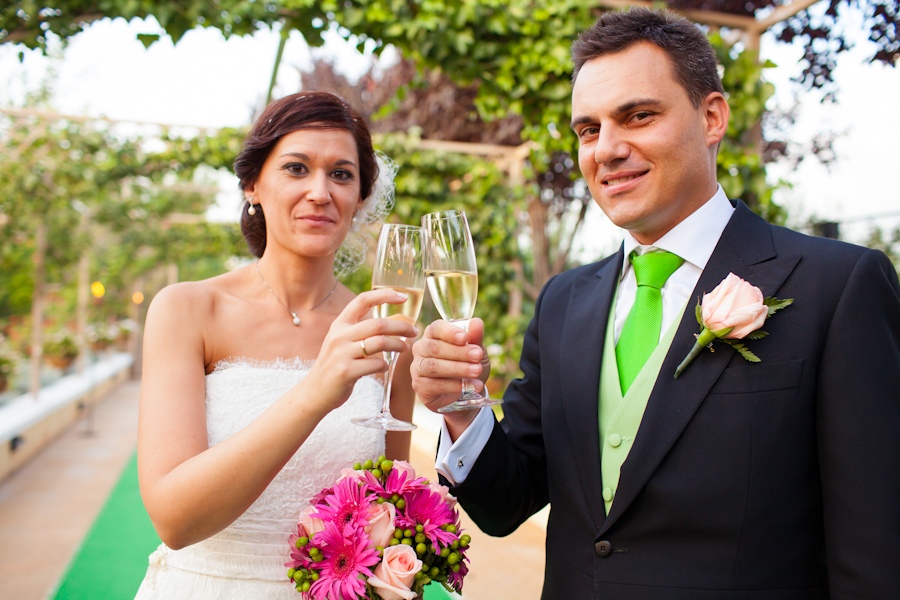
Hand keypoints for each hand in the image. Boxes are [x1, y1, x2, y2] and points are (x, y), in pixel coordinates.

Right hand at [306, 288, 417, 412]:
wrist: (315, 391)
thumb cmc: (335, 364)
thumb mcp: (341, 341)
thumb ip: (360, 330)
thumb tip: (394, 322)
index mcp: (340, 324)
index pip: (362, 300)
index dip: (384, 295)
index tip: (403, 297)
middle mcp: (339, 336)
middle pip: (378, 324)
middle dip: (401, 327)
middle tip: (414, 331)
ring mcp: (341, 354)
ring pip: (379, 343)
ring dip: (398, 345)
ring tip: (405, 348)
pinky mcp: (346, 372)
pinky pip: (375, 364)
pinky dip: (385, 365)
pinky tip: (385, 366)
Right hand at [412, 317, 490, 427]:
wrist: (466, 392)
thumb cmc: (468, 364)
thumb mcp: (476, 350)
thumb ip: (475, 337)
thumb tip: (477, 322)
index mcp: (433, 334)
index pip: (436, 328)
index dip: (449, 332)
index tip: (465, 338)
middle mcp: (421, 348)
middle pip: (435, 348)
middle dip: (458, 352)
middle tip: (478, 356)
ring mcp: (417, 367)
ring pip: (434, 366)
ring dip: (457, 369)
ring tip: (477, 371)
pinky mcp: (419, 385)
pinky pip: (435, 385)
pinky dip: (455, 386)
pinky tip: (470, 387)